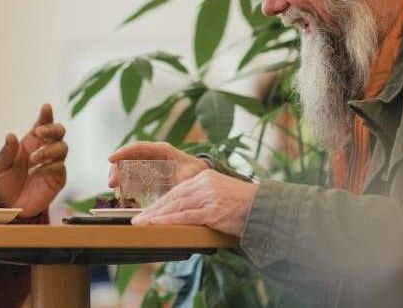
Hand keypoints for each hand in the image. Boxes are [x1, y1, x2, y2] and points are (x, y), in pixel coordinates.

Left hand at [0, 104, 67, 217]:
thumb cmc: (3, 182)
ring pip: (63, 148)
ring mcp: (53, 164)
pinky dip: (49, 167)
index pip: (43, 124)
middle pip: (60, 132)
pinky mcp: (57, 179)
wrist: (7, 205)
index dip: (46, 115)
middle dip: (53, 128)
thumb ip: (5, 153)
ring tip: (33, 159)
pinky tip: (36, 172)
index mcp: (31, 142)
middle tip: (40, 132)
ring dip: (48, 150)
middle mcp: (44, 150)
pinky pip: (60, 168)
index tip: (46, 107)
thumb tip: (11, 136)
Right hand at [108, 141, 209, 188]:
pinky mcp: (146, 176)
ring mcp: (147, 165)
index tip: (111, 158)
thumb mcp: (191, 173)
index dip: (123, 152)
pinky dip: (125, 185)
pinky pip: (131, 178)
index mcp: (161, 150)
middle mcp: (151, 155)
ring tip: (116, 190)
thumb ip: (184, 178)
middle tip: (112, 182)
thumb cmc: (195, 171)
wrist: (199, 177)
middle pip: (128, 157)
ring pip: (127, 168)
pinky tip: (123, 195)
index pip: (138, 147)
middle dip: (117, 168)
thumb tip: (177, 186)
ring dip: (119, 178)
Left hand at [131, 169, 257, 235]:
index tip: (146, 212)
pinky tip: (157, 224)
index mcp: (205, 178)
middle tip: (137, 219)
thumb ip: (202, 201)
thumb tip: (181, 214)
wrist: (266, 209)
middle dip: (153, 210)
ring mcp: (210, 196)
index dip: (160, 203)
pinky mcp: (215, 210)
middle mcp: (205, 184)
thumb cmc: (244, 208)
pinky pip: (187, 216)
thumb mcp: (220, 197)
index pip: (177, 191)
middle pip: (173, 197)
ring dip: (156, 216)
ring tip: (141, 223)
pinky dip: (170, 220)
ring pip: (176, 206)